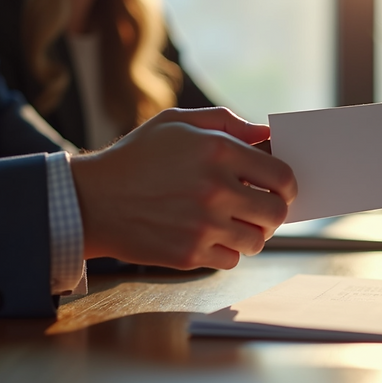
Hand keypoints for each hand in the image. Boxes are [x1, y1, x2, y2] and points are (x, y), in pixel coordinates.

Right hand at [71, 107, 297, 269]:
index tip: (281, 189)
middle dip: (274, 212)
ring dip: (251, 233)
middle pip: (277, 213)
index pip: (282, 177)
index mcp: (218, 151)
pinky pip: (231, 260)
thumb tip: (266, 134)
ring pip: (257, 240)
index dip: (288, 185)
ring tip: (234, 223)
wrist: (93, 200)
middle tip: (260, 208)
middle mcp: (215, 190)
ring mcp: (203, 226)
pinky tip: (210, 237)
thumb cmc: (137, 157)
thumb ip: (226, 122)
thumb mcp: (176, 122)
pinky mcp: (189, 255)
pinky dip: (227, 251)